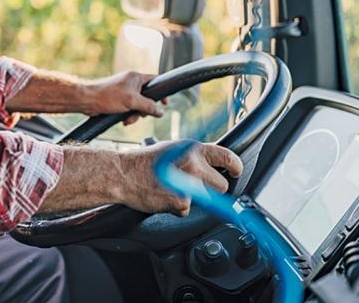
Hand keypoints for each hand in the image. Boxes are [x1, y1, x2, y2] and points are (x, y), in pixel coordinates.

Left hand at [83, 70, 164, 123]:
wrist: (88, 101)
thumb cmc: (107, 96)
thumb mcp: (132, 101)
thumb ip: (149, 106)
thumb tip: (161, 111)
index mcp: (135, 77)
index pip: (155, 81)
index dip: (161, 92)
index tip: (165, 103)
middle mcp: (131, 83)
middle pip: (147, 97)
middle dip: (144, 109)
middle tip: (139, 114)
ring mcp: (124, 91)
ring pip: (138, 105)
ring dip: (135, 115)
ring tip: (127, 119)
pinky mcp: (118, 100)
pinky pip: (129, 108)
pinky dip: (128, 115)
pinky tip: (123, 120)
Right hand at [117, 141, 243, 216]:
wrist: (122, 174)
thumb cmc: (142, 161)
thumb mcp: (171, 149)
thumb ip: (192, 156)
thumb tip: (209, 164)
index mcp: (193, 149)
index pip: (228, 157)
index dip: (235, 167)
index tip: (236, 172)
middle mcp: (194, 165)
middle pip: (222, 185)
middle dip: (212, 188)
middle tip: (196, 186)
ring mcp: (189, 185)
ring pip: (205, 199)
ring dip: (193, 197)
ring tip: (172, 189)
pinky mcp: (181, 202)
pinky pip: (187, 209)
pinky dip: (177, 206)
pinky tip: (164, 196)